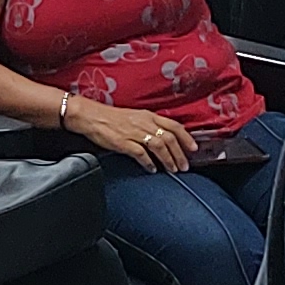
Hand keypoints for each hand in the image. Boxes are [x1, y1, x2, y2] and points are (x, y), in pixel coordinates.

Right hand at [65, 97, 195, 169]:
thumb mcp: (135, 117)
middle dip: (180, 153)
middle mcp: (144, 122)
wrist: (91, 116)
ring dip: (168, 159)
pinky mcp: (123, 142)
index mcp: (148, 115)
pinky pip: (140, 154)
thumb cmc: (111, 118)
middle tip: (184, 165)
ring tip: (172, 169)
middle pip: (169, 138)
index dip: (186, 137)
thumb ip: (149, 125)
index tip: (193, 148)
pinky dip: (148, 163)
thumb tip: (163, 138)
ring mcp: (134, 132)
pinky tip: (152, 169)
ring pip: (158, 146)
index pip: (173, 125)